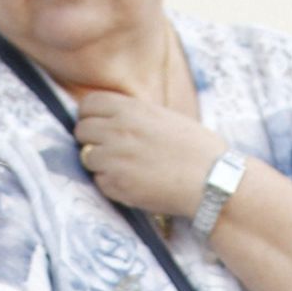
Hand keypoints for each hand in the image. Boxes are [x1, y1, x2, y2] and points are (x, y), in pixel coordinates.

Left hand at [72, 90, 221, 220]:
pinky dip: (110, 184)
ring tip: (122, 168)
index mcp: (130, 109)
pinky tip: (132, 183)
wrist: (210, 179)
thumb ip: (132, 115)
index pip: (87, 104)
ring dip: (99, 163)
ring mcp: (114, 158)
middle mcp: (118, 130)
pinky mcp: (117, 185)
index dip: (89, 116)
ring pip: (86, 157)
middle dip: (90, 140)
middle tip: (109, 150)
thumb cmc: (193, 148)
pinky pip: (99, 182)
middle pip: (81, 130)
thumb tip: (108, 119)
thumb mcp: (161, 117)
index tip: (98, 125)